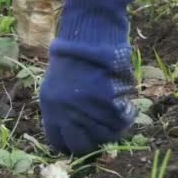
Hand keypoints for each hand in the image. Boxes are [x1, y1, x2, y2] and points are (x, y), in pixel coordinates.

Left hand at [39, 0, 137, 154]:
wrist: (89, 32)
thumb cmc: (74, 55)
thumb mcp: (57, 84)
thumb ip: (63, 110)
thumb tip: (77, 133)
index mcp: (49, 107)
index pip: (59, 142)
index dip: (73, 144)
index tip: (85, 140)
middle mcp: (65, 111)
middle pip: (82, 145)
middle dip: (94, 141)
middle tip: (105, 132)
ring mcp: (85, 107)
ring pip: (104, 135)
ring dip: (113, 129)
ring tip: (118, 117)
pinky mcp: (106, 99)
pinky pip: (120, 120)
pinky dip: (126, 116)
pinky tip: (127, 107)